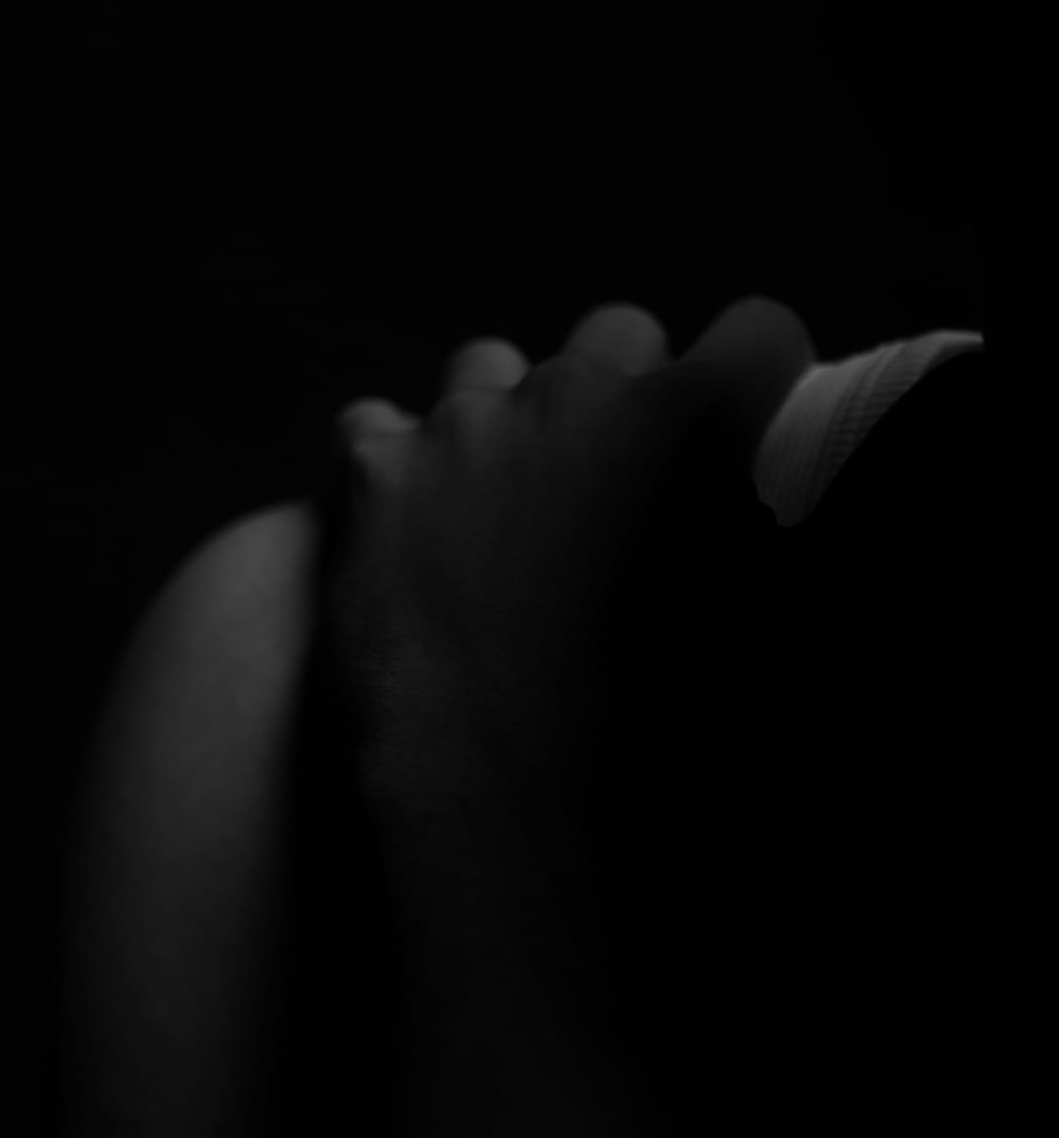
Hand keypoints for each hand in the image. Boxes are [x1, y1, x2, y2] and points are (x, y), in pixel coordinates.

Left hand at [317, 295, 810, 912]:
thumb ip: (765, 532)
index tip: (737, 427)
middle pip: (616, 338)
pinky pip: (377, 426)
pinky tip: (405, 531)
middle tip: (608, 489)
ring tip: (496, 514)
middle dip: (620, 395)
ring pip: (488, 370)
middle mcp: (578, 396)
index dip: (753, 382)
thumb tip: (754, 506)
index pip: (759, 331)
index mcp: (695, 424)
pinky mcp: (371, 473)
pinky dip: (392, 469)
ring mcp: (462, 427)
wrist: (493, 806)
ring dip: (501, 422)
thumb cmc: (649, 746)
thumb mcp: (766, 635)